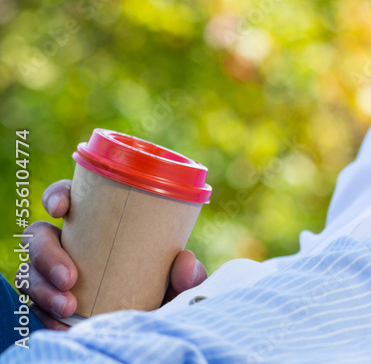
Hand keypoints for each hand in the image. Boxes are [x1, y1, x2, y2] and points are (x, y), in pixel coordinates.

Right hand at [26, 179, 207, 328]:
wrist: (157, 325)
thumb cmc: (165, 290)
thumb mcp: (180, 282)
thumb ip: (188, 274)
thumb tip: (185, 260)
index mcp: (98, 224)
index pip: (68, 199)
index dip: (57, 196)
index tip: (62, 208)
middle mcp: (71, 245)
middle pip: (40, 237)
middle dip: (46, 255)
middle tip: (70, 277)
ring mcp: (55, 274)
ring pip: (30, 272)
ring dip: (43, 290)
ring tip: (67, 306)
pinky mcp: (50, 302)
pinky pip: (35, 306)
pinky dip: (44, 315)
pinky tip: (60, 324)